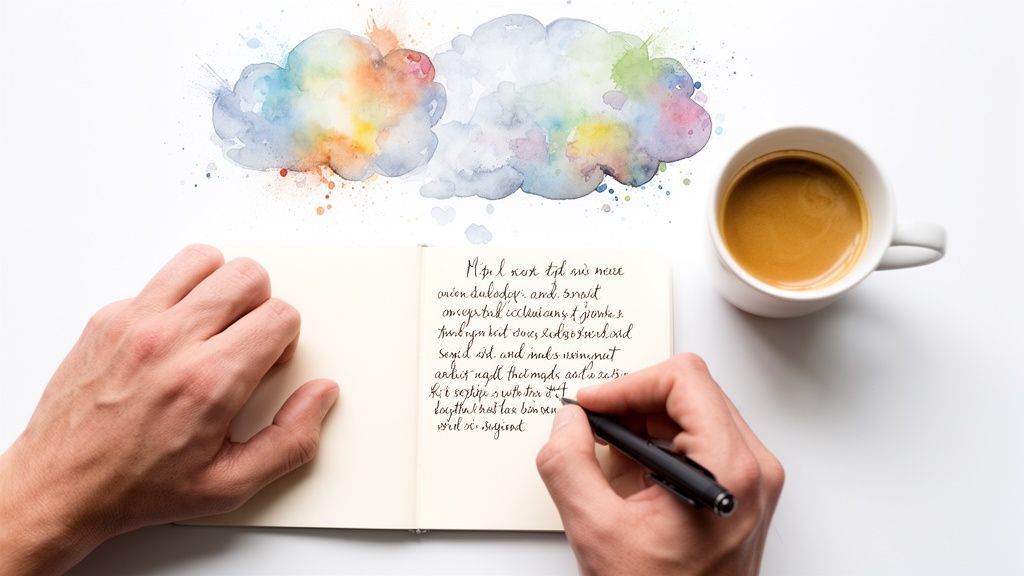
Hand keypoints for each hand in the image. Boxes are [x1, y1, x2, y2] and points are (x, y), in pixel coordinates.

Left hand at [0, 245, 338, 574]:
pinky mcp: (107, 317)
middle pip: (248, 275)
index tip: (267, 364)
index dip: (284, 340)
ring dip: (221, 287)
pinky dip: (179, 298)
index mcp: (209, 383)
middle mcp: (171, 342)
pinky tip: (174, 336)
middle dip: (260, 305)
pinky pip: (162, 278)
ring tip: (214, 326)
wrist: (61, 486)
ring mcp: (134, 323)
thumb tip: (321, 395)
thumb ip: (290, 441)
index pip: (278, 315)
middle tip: (244, 342)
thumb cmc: (141, 487)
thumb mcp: (230, 484)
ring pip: (204, 259)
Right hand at [537, 354, 783, 575]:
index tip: (593, 405)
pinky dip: (657, 448)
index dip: (629, 384)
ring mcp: (752, 479)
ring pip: (692, 413)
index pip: (684, 380)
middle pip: (690, 392)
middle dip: (633, 406)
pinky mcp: (741, 490)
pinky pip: (698, 441)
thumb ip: (569, 464)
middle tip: (592, 431)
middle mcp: (753, 467)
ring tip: (610, 467)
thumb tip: (567, 420)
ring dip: (642, 428)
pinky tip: (631, 482)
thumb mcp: (596, 531)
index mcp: (729, 468)